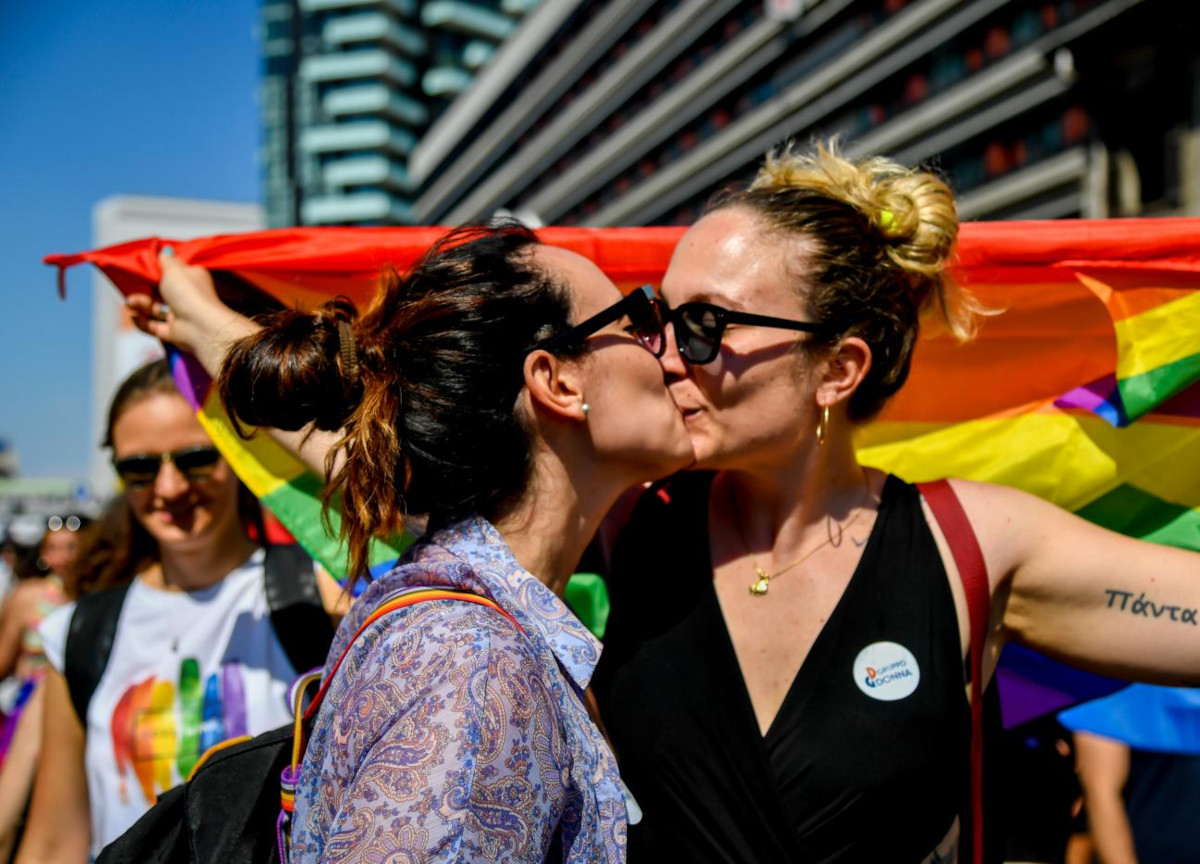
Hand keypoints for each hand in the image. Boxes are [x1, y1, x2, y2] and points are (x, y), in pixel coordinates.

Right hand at [127, 248, 257, 376]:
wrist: (201, 327)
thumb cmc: (189, 293)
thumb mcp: (175, 269)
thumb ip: (166, 260)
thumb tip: (166, 250)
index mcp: (191, 279)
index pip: (174, 272)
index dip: (158, 269)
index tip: (141, 266)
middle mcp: (187, 296)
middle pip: (161, 290)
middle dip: (143, 288)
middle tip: (129, 286)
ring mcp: (180, 315)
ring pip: (155, 308)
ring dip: (140, 304)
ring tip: (130, 302)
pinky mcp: (173, 331)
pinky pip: (153, 326)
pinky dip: (142, 322)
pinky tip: (134, 316)